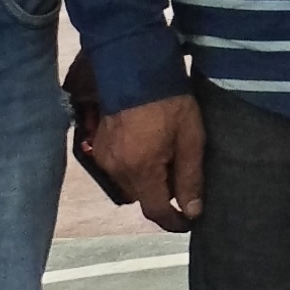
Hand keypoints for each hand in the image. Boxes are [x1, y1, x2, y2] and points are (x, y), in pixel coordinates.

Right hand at [84, 90, 209, 232]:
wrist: (135, 67)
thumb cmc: (169, 101)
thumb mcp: (190, 139)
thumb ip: (190, 178)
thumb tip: (192, 212)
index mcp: (140, 170)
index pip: (155, 210)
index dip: (172, 222)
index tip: (187, 222)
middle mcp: (116, 169)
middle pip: (142, 197)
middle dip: (162, 195)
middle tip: (183, 179)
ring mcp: (103, 156)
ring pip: (130, 183)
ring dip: (148, 180)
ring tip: (168, 158)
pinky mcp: (97, 144)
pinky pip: (119, 168)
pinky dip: (136, 166)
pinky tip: (150, 147)